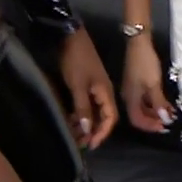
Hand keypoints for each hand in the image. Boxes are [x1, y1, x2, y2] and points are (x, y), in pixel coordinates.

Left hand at [58, 27, 116, 149]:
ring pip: (94, 112)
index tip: (91, 145)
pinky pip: (87, 105)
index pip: (110, 118)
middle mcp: (104, 92)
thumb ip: (83, 108)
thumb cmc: (77, 61)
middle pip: (103, 117)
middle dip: (93, 131)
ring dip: (86, 124)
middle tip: (80, 143)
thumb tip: (87, 130)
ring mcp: (95, 88)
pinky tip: (71, 120)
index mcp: (106, 92)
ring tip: (74, 135)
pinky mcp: (87, 85)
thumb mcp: (78, 86)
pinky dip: (81, 114)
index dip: (102, 133)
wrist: (71, 37)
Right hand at [120, 35, 174, 134]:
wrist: (139, 43)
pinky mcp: (137, 82)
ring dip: (156, 111)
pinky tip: (166, 102)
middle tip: (169, 121)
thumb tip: (164, 119)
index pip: (137, 120)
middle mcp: (129, 96)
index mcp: (130, 99)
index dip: (150, 126)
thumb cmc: (145, 63)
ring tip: (170, 112)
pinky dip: (155, 102)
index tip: (164, 127)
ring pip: (143, 106)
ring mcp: (132, 89)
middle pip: (140, 114)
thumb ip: (158, 102)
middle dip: (154, 119)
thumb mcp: (153, 84)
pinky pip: (145, 98)